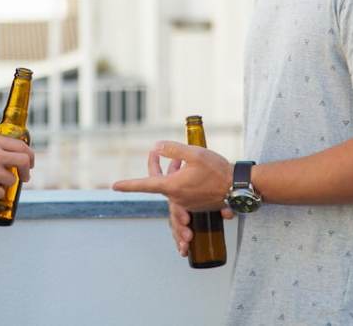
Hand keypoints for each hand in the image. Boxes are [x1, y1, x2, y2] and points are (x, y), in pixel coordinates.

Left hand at [113, 141, 232, 211]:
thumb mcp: (194, 154)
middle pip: (158, 183)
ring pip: (171, 187)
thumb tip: (157, 147)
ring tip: (180, 158)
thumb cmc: (217, 170)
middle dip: (156, 166)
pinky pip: (182, 192)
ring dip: (172, 171)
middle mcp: (177, 198)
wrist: (237, 187)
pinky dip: (182, 179)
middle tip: (156, 152)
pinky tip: (191, 168)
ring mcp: (187, 204)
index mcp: (172, 187)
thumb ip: (173, 150)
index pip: (144, 185)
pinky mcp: (196, 205)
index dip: (128, 185)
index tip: (114, 186)